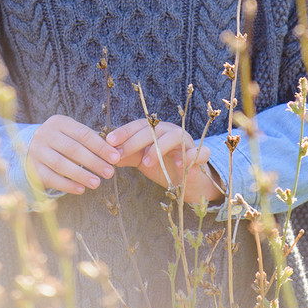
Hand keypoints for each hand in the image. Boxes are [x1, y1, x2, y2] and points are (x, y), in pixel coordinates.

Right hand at [24, 115, 120, 194]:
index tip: (115, 157)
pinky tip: (81, 189)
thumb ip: (91, 141)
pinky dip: (67, 185)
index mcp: (58, 122)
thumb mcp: (73, 135)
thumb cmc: (62, 142)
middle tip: (109, 172)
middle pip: (72, 149)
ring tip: (97, 183)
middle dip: (93, 162)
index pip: (83, 134)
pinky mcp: (32, 168)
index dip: (100, 146)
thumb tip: (115, 152)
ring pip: (61, 164)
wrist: (32, 149)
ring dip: (81, 175)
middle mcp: (44, 134)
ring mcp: (36, 151)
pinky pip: (51, 178)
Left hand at [105, 119, 223, 205]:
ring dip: (159, 148)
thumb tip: (106, 156)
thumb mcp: (141, 160)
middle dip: (134, 141)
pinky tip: (181, 165)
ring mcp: (187, 142)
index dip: (124, 132)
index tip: (108, 140)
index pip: (138, 125)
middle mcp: (170, 132)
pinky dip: (192, 156)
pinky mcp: (201, 155)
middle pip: (153, 130)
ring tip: (146, 163)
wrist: (186, 182)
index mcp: (155, 130)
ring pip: (175, 136)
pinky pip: (200, 152)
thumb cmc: (162, 166)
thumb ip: (126, 156)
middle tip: (120, 154)